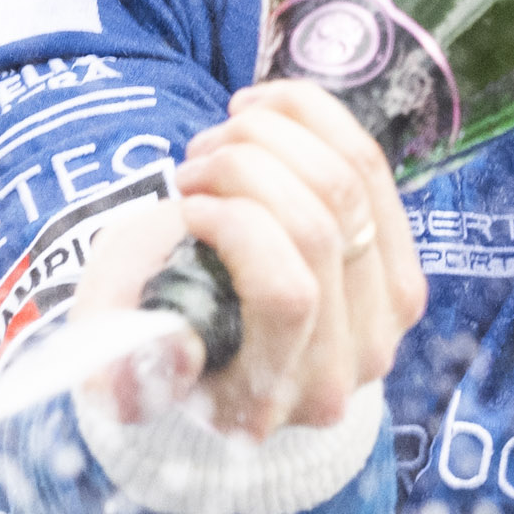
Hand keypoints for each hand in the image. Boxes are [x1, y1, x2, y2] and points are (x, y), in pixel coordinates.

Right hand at [79, 83, 425, 440]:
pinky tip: (263, 111)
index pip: (287, 295)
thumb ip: (125, 362)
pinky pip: (372, 169)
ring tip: (222, 139)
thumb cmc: (150, 321)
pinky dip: (315, 120)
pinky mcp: (401, 274)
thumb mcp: (111, 341)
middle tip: (193, 164)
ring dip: (276, 137)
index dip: (235, 225)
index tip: (183, 207)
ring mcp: (383, 326)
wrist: (204, 333)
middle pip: (322, 227)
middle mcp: (337, 375)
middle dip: (247, 164)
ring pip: (352, 186)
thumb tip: (179, 351)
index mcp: (261, 402)